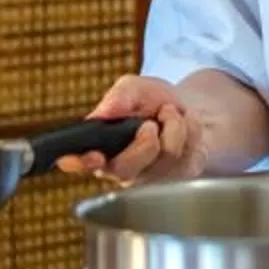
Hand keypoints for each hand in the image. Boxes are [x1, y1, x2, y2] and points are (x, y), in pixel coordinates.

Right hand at [60, 75, 205, 184]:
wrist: (188, 109)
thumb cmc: (152, 101)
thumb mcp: (134, 88)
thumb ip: (120, 96)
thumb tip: (104, 112)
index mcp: (99, 146)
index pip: (78, 161)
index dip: (80, 162)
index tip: (92, 156)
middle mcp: (119, 169)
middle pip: (124, 169)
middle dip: (143, 143)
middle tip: (150, 123)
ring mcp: (148, 179)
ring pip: (162, 159)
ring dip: (173, 126)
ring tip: (169, 114)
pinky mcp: (175, 180)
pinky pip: (186, 156)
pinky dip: (190, 131)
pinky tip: (184, 127)